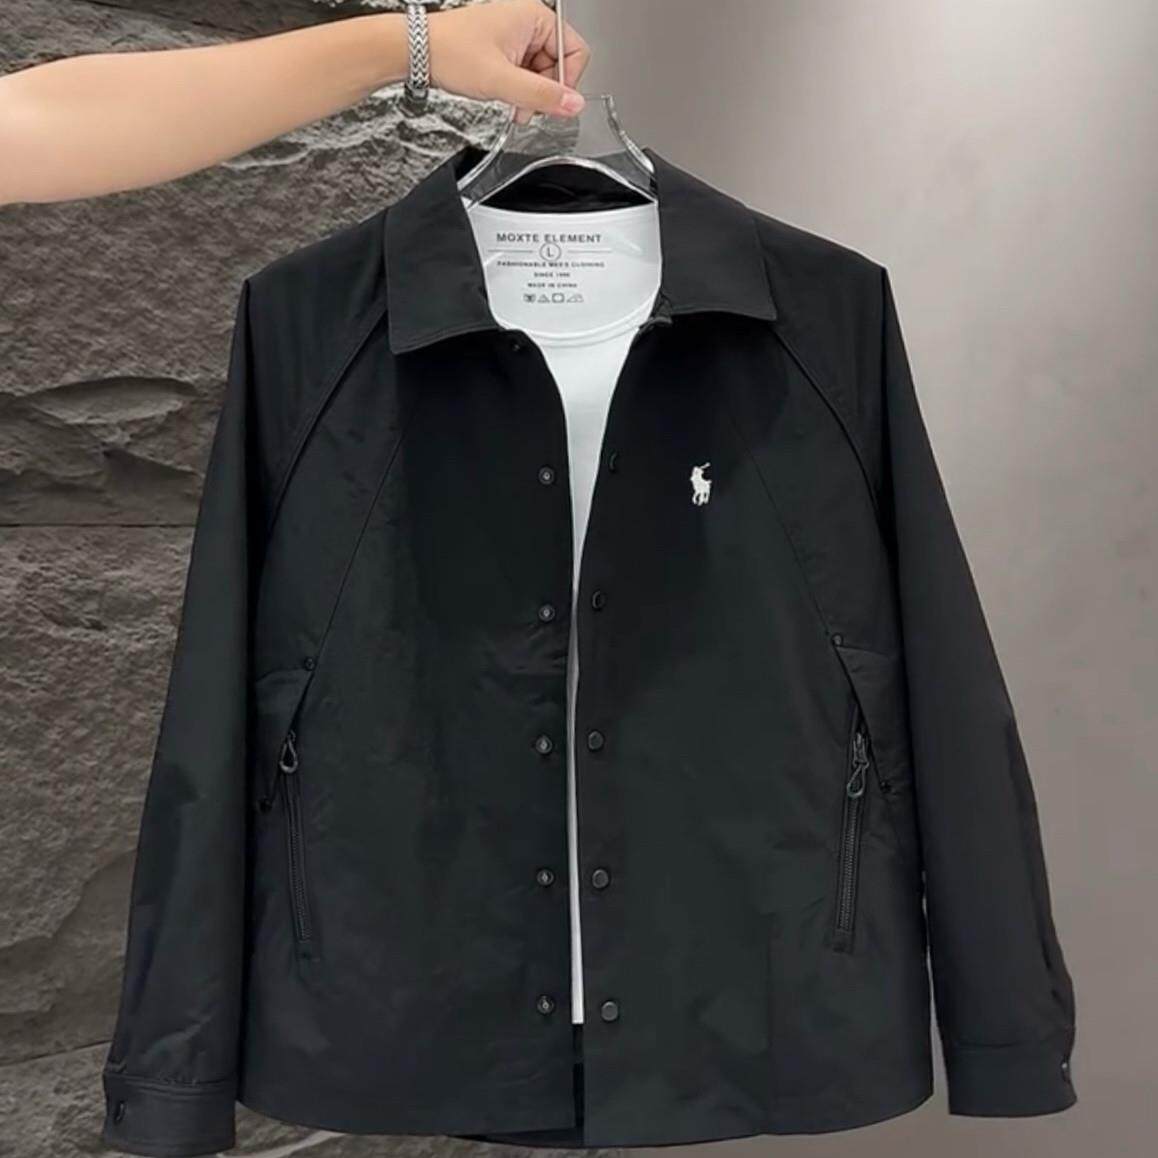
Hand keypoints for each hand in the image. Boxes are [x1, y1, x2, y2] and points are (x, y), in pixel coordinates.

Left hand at [428, 0, 589, 123]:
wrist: (419, 52)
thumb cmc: (451, 53)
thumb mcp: (502, 81)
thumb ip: (541, 95)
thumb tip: (573, 105)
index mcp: (534, 16)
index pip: (575, 51)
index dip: (566, 82)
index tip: (553, 102)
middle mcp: (527, 21)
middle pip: (559, 64)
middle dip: (544, 92)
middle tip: (526, 108)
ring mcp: (516, 34)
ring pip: (542, 72)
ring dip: (531, 94)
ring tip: (512, 103)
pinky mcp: (505, 47)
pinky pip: (525, 72)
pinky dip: (519, 89)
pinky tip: (505, 96)